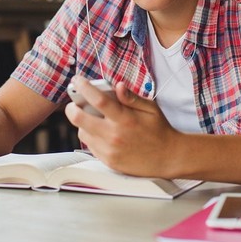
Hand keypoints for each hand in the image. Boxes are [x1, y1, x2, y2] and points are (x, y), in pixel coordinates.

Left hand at [64, 76, 178, 177]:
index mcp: (125, 119)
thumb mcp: (150, 108)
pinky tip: (101, 132)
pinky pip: (90, 145)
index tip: (77, 80)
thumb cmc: (159, 130)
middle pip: (79, 118)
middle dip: (72, 107)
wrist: (168, 158)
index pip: (98, 100)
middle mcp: (114, 135)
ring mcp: (109, 150)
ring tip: (93, 118)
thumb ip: (131, 97)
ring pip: (82, 132)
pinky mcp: (108, 161)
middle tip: (75, 102)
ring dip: (83, 123)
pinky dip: (91, 136)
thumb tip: (118, 85)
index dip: (84, 87)